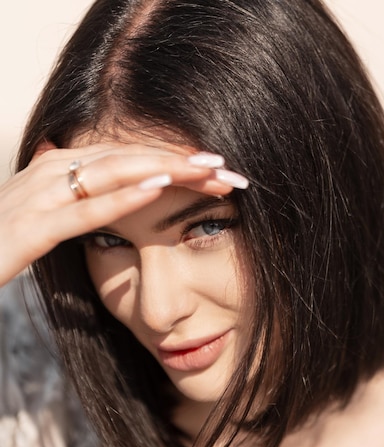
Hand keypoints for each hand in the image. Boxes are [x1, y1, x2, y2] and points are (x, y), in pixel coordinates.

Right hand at [0, 142, 248, 286]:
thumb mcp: (39, 217)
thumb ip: (67, 199)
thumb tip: (92, 182)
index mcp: (56, 170)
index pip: (127, 158)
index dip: (174, 161)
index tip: (218, 172)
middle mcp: (48, 172)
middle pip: (128, 158)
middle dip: (183, 163)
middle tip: (231, 171)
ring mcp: (36, 197)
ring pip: (111, 174)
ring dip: (166, 171)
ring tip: (210, 171)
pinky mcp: (28, 229)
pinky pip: (81, 210)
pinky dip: (120, 198)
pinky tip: (156, 190)